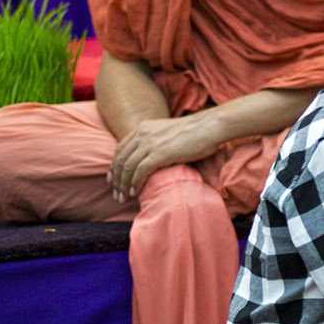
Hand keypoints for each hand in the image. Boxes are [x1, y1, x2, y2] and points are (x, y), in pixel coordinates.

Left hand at [108, 113, 222, 201]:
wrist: (210, 127)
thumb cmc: (196, 132)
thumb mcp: (168, 132)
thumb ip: (156, 141)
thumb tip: (154, 157)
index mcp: (143, 128)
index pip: (121, 149)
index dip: (115, 166)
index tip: (113, 179)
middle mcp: (143, 134)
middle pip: (121, 160)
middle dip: (116, 179)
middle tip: (116, 194)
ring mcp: (150, 144)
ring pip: (128, 167)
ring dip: (124, 185)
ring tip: (123, 197)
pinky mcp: (159, 154)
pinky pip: (140, 171)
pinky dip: (135, 183)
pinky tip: (135, 192)